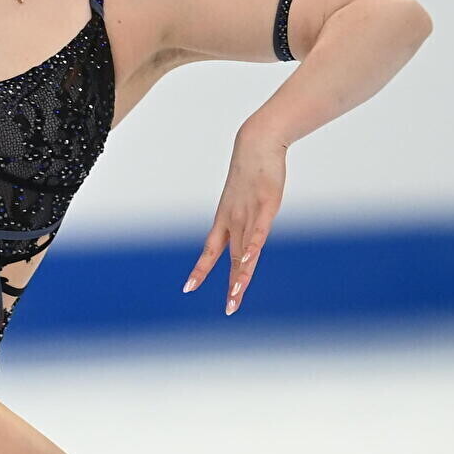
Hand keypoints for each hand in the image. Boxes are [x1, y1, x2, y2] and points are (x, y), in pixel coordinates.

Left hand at [184, 129, 287, 316]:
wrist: (256, 144)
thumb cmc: (250, 172)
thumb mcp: (243, 199)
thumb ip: (245, 219)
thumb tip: (243, 230)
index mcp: (225, 220)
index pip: (210, 251)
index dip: (200, 270)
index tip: (188, 288)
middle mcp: (234, 220)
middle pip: (232, 259)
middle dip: (232, 285)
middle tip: (229, 310)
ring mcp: (249, 214)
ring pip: (245, 250)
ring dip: (242, 274)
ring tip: (235, 295)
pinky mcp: (266, 205)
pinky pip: (259, 230)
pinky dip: (253, 245)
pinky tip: (249, 259)